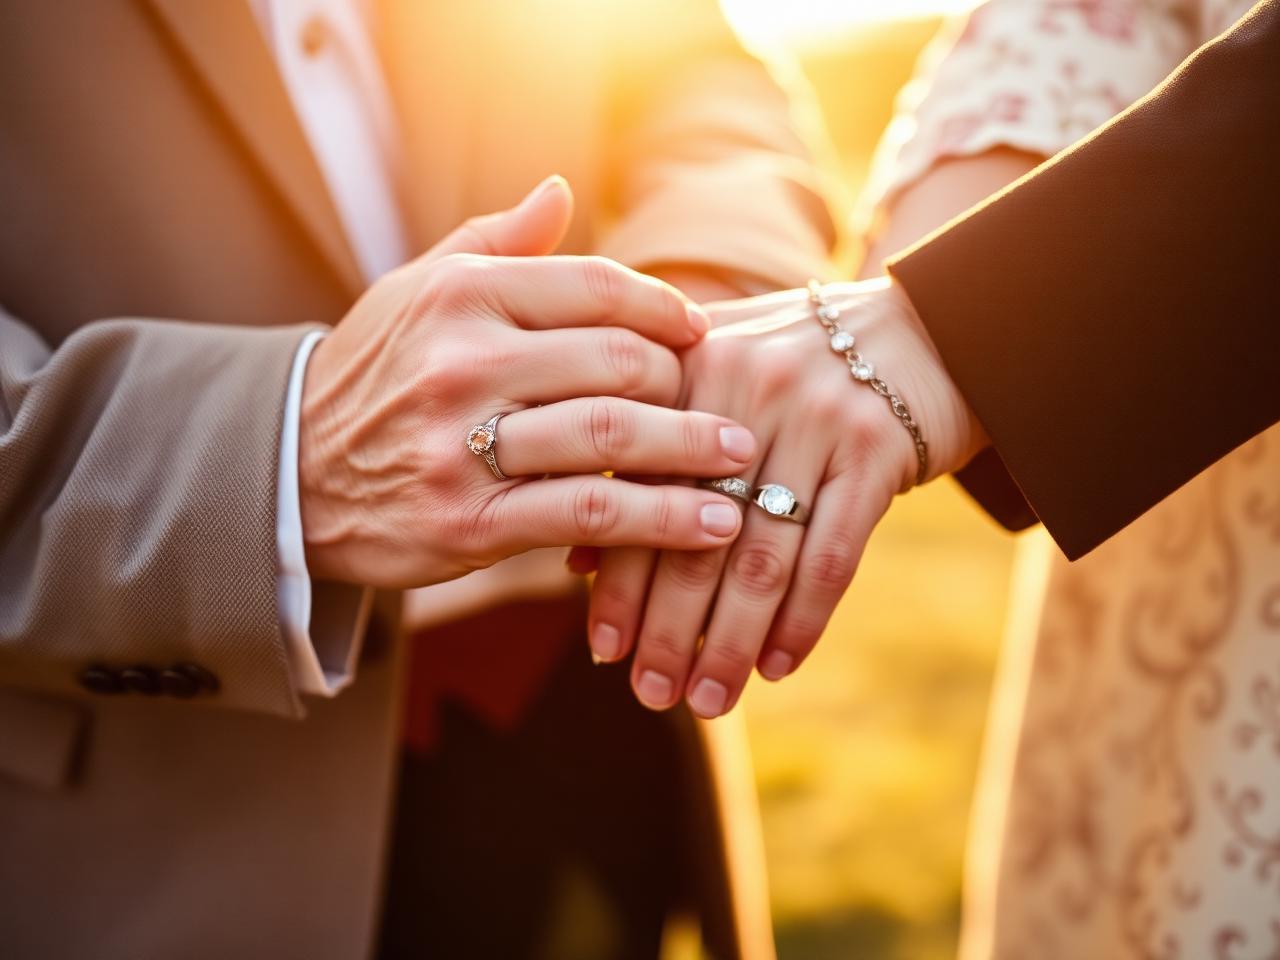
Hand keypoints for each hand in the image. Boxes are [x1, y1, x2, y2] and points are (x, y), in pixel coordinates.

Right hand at [299, 178, 756, 588]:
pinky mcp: (469, 521)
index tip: (701, 332)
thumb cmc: (373, 374)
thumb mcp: (415, 291)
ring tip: (743, 460)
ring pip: (611, 435)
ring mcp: (463, 444)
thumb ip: (495, 242)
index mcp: (460, 295)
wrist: (288, 471)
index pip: (594, 286)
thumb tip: (561, 189)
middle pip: (617, 361)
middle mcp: (463, 361)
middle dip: (686, 383)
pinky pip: (587, 513)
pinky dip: (660, 518)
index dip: (663, 308)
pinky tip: (712, 523)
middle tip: (729, 402)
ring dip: (694, 449)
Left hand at [580, 278, 985, 716]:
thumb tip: (576, 564)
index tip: (602, 651)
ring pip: (761, 555)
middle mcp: (745, 390)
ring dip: (729, 641)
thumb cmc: (797, 370)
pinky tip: (777, 667)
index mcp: (691, 372)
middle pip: (694, 533)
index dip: (618, 580)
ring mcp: (814, 418)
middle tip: (651, 694)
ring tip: (707, 701)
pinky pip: (832, 554)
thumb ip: (645, 458)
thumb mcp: (716, 391)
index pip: (638, 493)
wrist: (924, 325)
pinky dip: (803, 620)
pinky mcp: (877, 447)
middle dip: (668, 628)